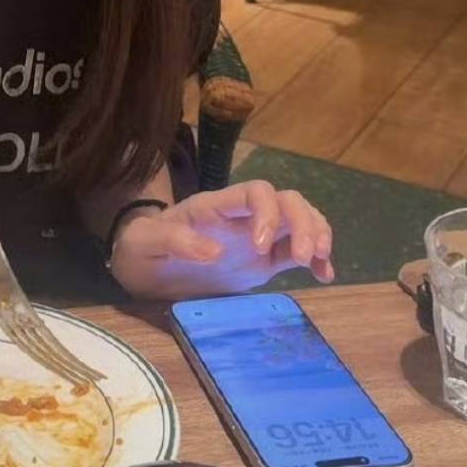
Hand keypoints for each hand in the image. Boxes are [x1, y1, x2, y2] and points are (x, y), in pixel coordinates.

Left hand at [108, 180, 334, 298]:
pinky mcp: (263, 260)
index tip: (259, 245)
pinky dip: (317, 259)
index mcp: (215, 206)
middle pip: (287, 200)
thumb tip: (214, 250)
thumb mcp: (144, 243)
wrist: (143, 268)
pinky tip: (325, 275)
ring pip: (300, 219)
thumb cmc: (141, 249)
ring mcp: (255, 237)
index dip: (267, 212)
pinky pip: (298, 250)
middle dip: (304, 223)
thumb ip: (174, 240)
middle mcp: (241, 216)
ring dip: (318, 234)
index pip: (255, 191)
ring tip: (320, 264)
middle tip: (306, 257)